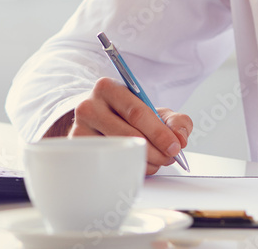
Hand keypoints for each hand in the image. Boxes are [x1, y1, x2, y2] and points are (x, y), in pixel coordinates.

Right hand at [69, 77, 190, 174]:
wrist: (98, 122)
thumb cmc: (128, 116)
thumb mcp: (154, 110)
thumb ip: (176, 121)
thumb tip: (180, 138)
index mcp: (108, 88)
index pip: (136, 112)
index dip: (159, 132)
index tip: (175, 146)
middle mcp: (88, 105)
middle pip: (128, 134)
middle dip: (156, 150)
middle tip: (169, 157)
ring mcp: (79, 129)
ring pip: (118, 152)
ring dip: (144, 162)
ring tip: (156, 161)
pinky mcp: (77, 150)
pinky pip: (107, 165)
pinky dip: (128, 169)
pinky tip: (137, 164)